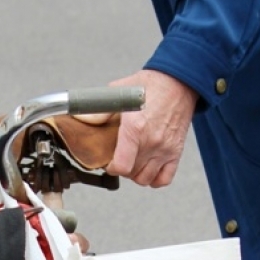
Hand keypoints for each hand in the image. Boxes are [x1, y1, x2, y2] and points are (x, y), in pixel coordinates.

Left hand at [80, 71, 196, 187]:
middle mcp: (151, 142)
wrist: (178, 81)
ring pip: (146, 179)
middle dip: (122, 169)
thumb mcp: (119, 92)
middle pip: (132, 173)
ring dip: (136, 174)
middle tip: (119, 158)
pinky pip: (164, 178)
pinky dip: (155, 178)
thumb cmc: (150, 85)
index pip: (122, 166)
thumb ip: (100, 111)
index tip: (109, 162)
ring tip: (132, 163)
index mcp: (135, 128)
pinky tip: (148, 169)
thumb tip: (81, 119)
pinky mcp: (176, 150)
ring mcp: (165, 148)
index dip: (112, 168)